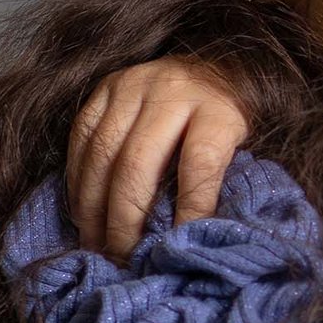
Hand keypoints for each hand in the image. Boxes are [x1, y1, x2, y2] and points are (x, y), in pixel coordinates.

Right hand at [67, 57, 248, 258]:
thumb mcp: (245, 145)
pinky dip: (78, 177)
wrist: (217, 64)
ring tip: (95, 243)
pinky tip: (81, 209)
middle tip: (122, 257)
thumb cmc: (232, 119)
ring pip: (102, 153)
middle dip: (125, 219)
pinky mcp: (106, 85)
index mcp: (217, 109)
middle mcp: (172, 91)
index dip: (188, 209)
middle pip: (138, 164)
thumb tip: (198, 238)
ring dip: (93, 206)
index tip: (177, 248)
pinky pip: (81, 136)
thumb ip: (223, 181)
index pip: (199, 164)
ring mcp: (134, 84)